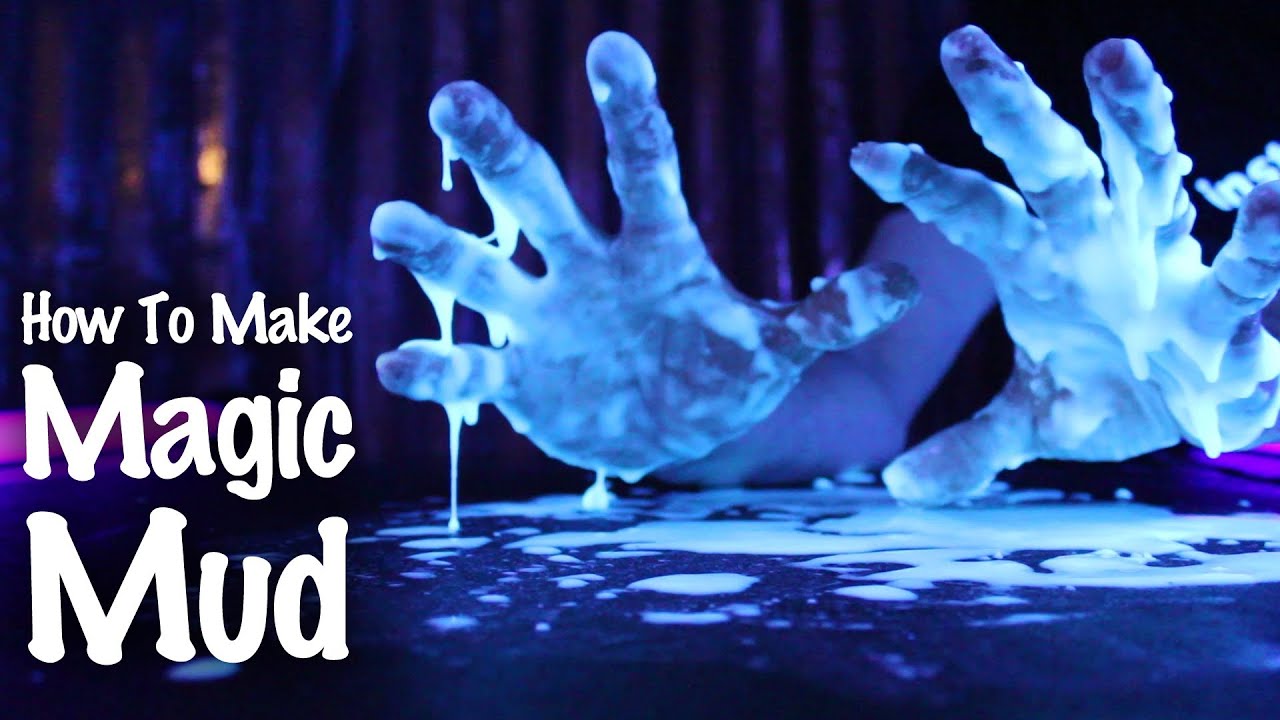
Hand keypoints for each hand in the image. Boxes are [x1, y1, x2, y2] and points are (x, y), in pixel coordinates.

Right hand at [371, 32, 918, 482]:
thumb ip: (829, 317)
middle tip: (457, 99)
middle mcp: (587, 265)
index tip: (613, 49)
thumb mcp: (778, 347)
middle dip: (501, 149)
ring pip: (483, 270)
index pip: (642, 166)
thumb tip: (908, 287)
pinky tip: (393, 363)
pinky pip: (469, 367)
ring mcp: (545, 319)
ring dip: (439, 247)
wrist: (672, 427)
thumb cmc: (723, 371)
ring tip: (388, 221)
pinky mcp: (518, 380)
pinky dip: (433, 366)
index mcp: (654, 244)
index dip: (630, 112)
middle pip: (538, 194)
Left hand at [851, 26, 1279, 505]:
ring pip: (1147, 166)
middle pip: (1046, 160)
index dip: (923, 182)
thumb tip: (897, 485)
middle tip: (960, 47)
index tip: (864, 155)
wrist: (1198, 410)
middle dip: (1008, 106)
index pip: (973, 211)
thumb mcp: (1037, 420)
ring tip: (1111, 56)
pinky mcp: (1229, 290)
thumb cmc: (1108, 392)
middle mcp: (1095, 235)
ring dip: (1133, 115)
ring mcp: (1164, 246)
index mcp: (1037, 260)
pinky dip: (1255, 241)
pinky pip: (1240, 266)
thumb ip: (974, 447)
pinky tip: (1269, 198)